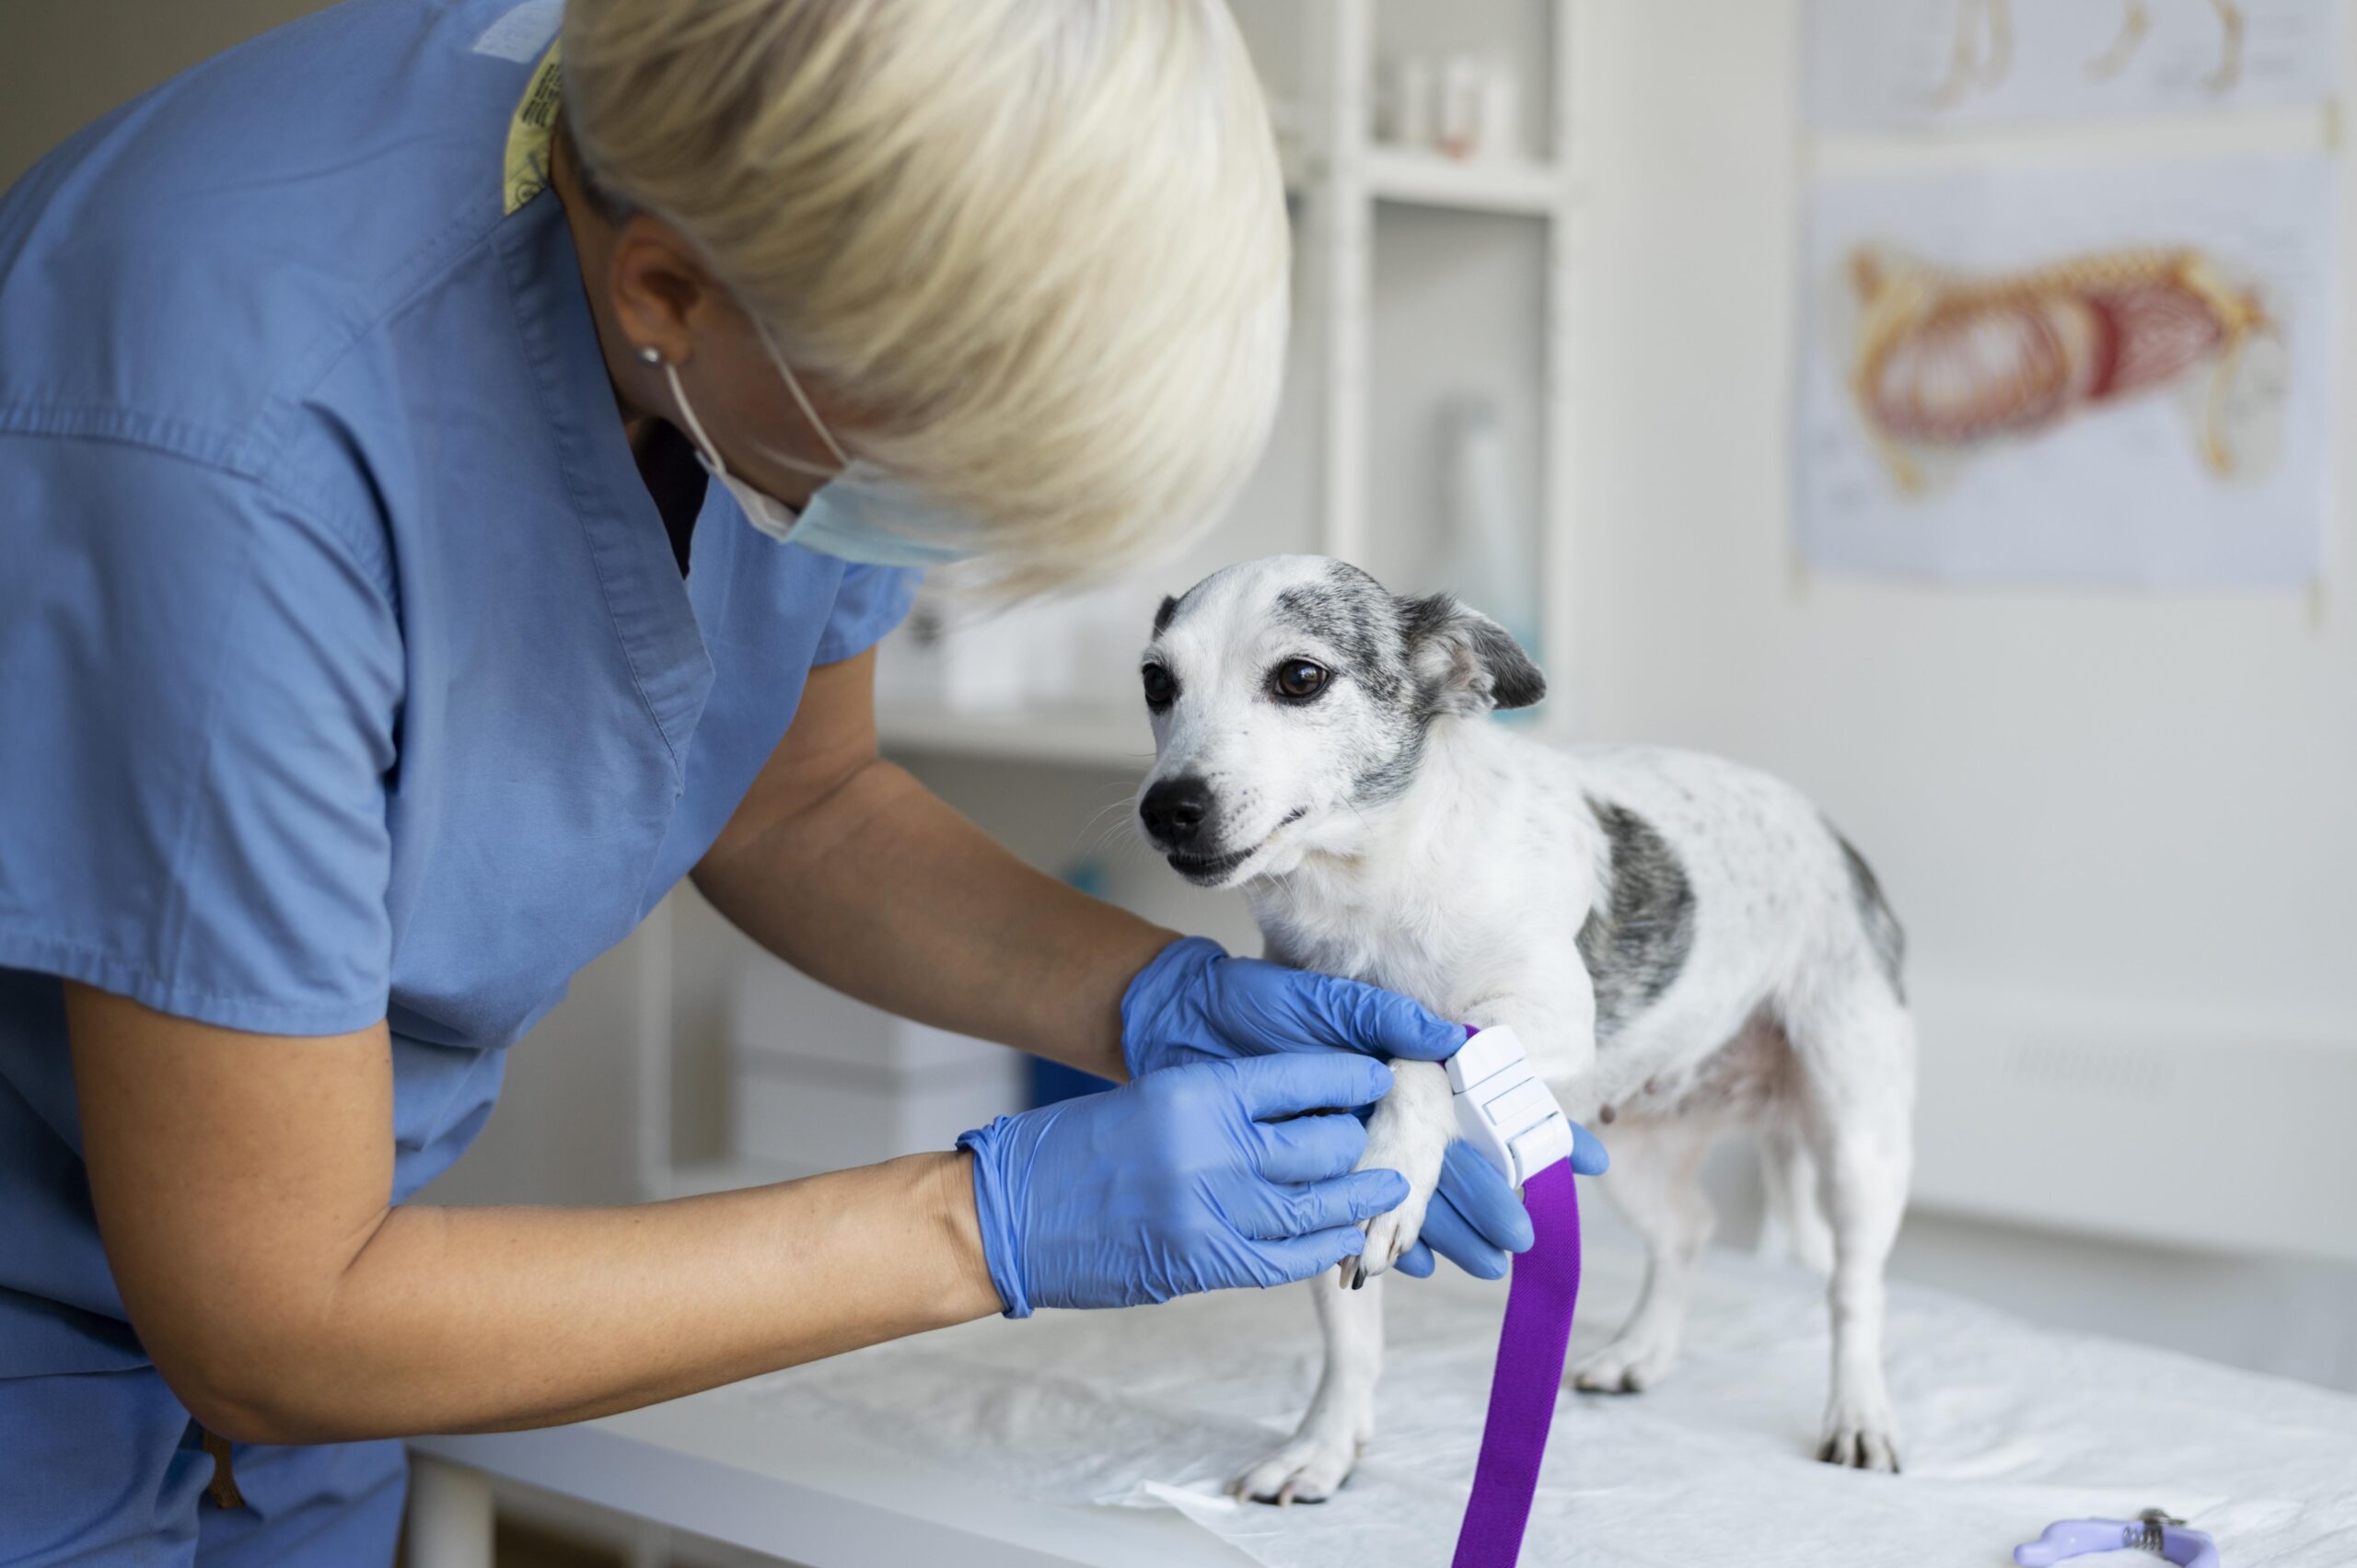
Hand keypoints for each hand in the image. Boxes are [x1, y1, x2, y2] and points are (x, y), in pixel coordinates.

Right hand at [958, 1054, 1406, 1314]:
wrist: (1009, 1215)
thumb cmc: (1077, 1150)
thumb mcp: (1154, 1099)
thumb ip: (1224, 1107)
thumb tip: (1305, 1115)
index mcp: (1196, 1092)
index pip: (1303, 1076)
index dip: (1352, 1078)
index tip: (1380, 1078)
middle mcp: (1211, 1148)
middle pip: (1324, 1142)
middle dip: (1360, 1140)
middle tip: (1384, 1135)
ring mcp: (1209, 1212)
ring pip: (1317, 1204)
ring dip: (1360, 1197)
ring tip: (1390, 1187)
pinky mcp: (1202, 1263)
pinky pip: (1287, 1258)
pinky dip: (1324, 1248)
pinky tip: (1346, 1237)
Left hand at [1120, 938, 1607, 1279]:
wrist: (1180, 1024)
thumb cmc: (1255, 1006)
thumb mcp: (1324, 1002)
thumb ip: (1386, 1019)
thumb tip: (1453, 1040)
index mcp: (1399, 1072)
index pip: (1481, 1105)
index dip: (1534, 1131)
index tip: (1585, 1159)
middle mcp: (1384, 1114)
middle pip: (1454, 1165)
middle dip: (1494, 1200)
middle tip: (1528, 1234)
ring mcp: (1351, 1146)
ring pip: (1416, 1197)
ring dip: (1452, 1232)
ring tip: (1489, 1264)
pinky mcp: (1309, 1172)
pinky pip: (1358, 1214)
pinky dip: (1386, 1237)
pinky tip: (1416, 1264)